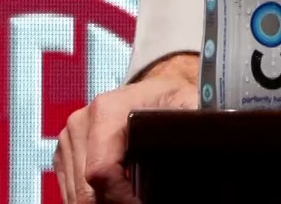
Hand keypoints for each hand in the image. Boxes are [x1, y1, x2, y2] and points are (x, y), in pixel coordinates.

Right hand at [55, 53, 200, 203]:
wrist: (154, 89)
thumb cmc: (170, 99)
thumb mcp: (189, 104)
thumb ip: (197, 119)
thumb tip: (214, 138)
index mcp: (106, 110)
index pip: (100, 172)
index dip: (121, 199)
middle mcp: (82, 123)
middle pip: (86, 189)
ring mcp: (70, 138)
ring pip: (76, 194)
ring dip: (103, 203)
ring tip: (133, 201)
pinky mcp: (66, 152)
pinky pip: (71, 189)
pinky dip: (93, 199)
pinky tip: (118, 198)